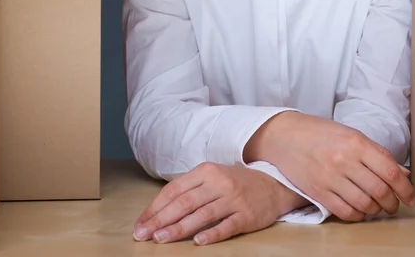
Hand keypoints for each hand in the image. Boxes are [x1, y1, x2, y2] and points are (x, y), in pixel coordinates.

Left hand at [132, 162, 299, 245]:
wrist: (273, 183)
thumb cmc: (235, 182)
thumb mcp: (211, 177)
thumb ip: (190, 188)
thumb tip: (160, 209)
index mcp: (204, 171)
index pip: (174, 189)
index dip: (155, 207)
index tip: (141, 222)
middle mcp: (217, 183)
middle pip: (184, 202)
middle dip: (160, 219)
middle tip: (143, 234)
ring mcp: (232, 199)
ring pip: (201, 214)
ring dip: (179, 228)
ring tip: (161, 239)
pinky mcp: (247, 215)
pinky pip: (226, 225)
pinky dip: (211, 233)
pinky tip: (197, 242)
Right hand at [243, 111, 414, 220]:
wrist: (282, 134)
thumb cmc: (316, 132)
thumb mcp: (348, 134)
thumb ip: (376, 153)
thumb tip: (402, 174)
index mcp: (354, 142)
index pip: (390, 172)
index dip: (405, 189)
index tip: (410, 197)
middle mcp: (342, 159)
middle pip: (380, 191)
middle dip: (391, 202)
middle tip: (391, 203)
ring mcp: (329, 176)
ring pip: (365, 205)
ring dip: (375, 209)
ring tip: (374, 205)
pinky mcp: (317, 190)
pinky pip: (345, 212)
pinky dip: (357, 215)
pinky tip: (357, 208)